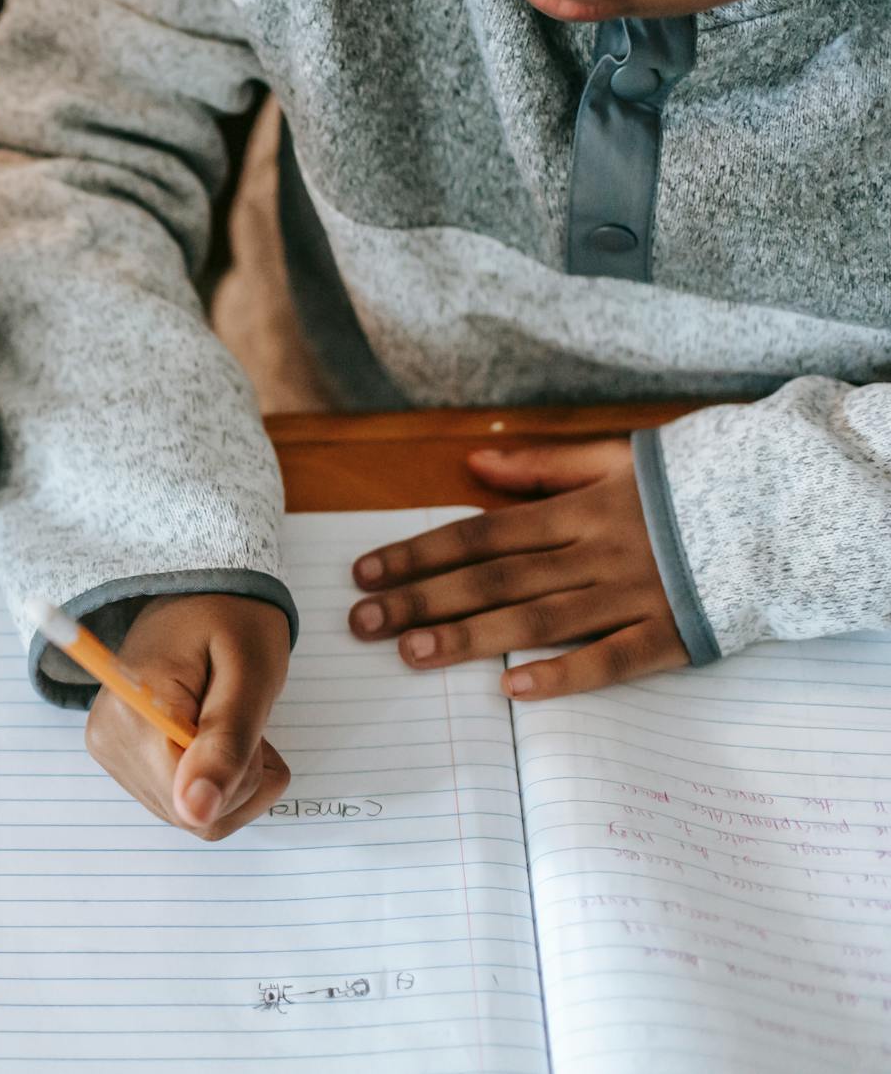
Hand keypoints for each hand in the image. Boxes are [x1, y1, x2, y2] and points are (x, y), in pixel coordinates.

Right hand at [83, 594, 292, 838]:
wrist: (199, 594)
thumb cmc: (232, 621)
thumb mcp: (250, 675)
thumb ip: (226, 746)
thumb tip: (196, 813)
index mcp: (132, 713)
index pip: (190, 803)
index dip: (240, 779)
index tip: (256, 733)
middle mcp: (108, 739)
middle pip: (190, 813)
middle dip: (240, 780)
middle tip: (252, 724)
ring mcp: (110, 751)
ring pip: (189, 814)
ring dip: (232, 782)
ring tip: (235, 723)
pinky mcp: (121, 757)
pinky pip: (180, 802)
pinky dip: (214, 780)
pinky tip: (217, 736)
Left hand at [348, 439, 686, 697]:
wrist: (787, 510)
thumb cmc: (694, 483)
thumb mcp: (617, 457)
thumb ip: (543, 467)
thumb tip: (473, 463)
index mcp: (579, 510)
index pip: (480, 534)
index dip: (419, 552)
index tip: (365, 572)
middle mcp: (596, 552)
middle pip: (494, 579)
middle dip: (422, 600)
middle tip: (363, 623)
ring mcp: (633, 596)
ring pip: (538, 621)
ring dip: (471, 638)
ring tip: (411, 653)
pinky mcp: (673, 636)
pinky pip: (613, 660)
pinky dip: (564, 675)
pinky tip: (513, 692)